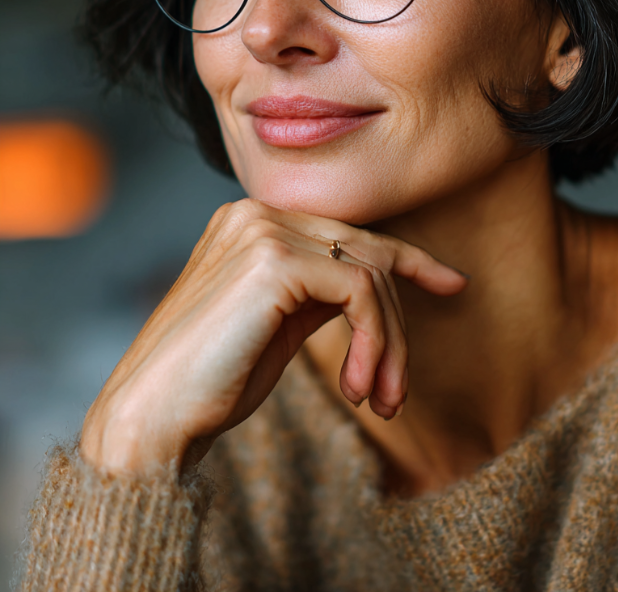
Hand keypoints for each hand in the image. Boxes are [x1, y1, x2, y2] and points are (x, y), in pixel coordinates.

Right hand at [80, 199, 466, 474]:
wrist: (152, 417)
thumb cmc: (211, 380)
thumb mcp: (280, 324)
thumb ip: (319, 291)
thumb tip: (374, 287)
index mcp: (253, 221)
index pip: (350, 232)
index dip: (410, 258)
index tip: (453, 283)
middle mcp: (257, 212)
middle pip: (367, 253)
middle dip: (398, 325)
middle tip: (397, 393)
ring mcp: (264, 230)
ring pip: (371, 273)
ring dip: (390, 344)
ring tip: (382, 401)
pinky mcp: (275, 260)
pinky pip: (361, 292)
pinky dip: (375, 342)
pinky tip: (360, 388)